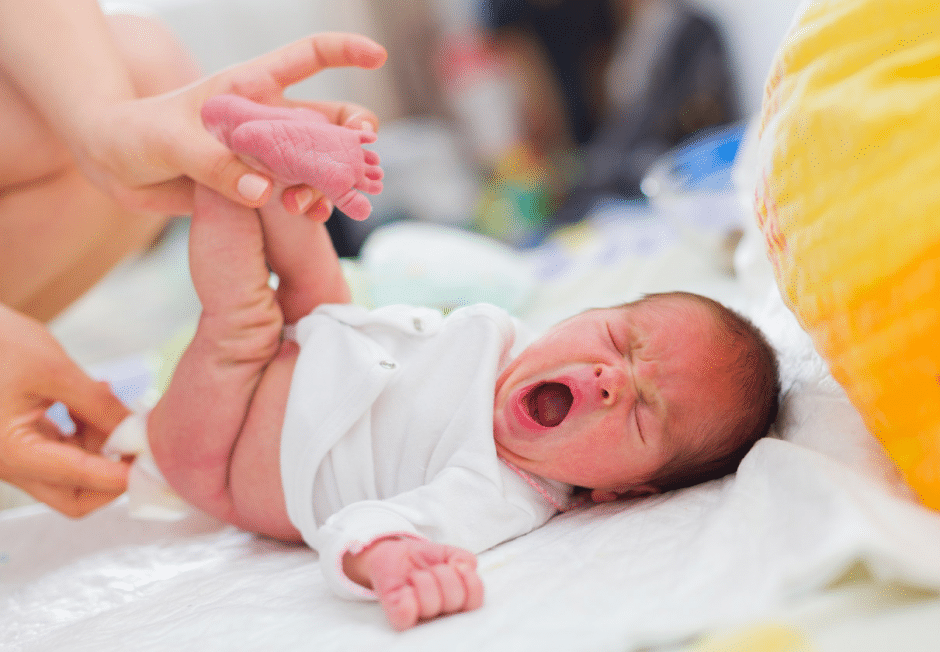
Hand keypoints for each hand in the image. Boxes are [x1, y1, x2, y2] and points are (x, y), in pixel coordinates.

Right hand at [0, 305, 129, 516]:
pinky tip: (94, 396)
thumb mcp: (54, 370)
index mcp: (10, 454)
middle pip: (74, 496)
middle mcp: (7, 465)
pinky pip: (60, 451)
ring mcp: (11, 456)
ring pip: (71, 474)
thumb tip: (137, 432)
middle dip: (112, 474)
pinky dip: (85, 432)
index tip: (156, 463)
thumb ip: (98, 405)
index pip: (79, 480)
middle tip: (139, 440)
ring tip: (110, 399)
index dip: (123, 474)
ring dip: (100, 445)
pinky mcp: (16, 440)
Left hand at [72, 32, 386, 216]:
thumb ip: (216, 166)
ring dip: (333, 178)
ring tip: (317, 201)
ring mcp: (267, 153)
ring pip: (322, 161)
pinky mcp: (259, 186)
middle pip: (331, 117)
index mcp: (251, 88)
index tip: (377, 56)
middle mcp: (268, 118)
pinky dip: (313, 204)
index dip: (345, 52)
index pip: (308, 57)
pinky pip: (299, 193)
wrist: (114, 166)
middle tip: (361, 155)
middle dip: (355, 134)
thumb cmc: (137, 135)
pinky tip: (310, 214)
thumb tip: (264, 191)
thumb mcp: (171, 144)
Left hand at [344, 537, 484, 629]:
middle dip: (444, 575)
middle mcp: (442, 613)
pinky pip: (406, 616)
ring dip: (424, 580)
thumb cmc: (424, 558)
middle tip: (433, 568)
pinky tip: (406, 589)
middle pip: (454, 601)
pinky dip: (407, 600)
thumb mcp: (448, 552)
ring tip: (416, 575)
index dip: (471, 583)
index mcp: (458, 600)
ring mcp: (420, 617)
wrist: (394, 554)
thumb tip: (465, 567)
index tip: (458, 566)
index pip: (475, 602)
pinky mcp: (399, 617)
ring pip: (431, 605)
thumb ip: (464, 558)